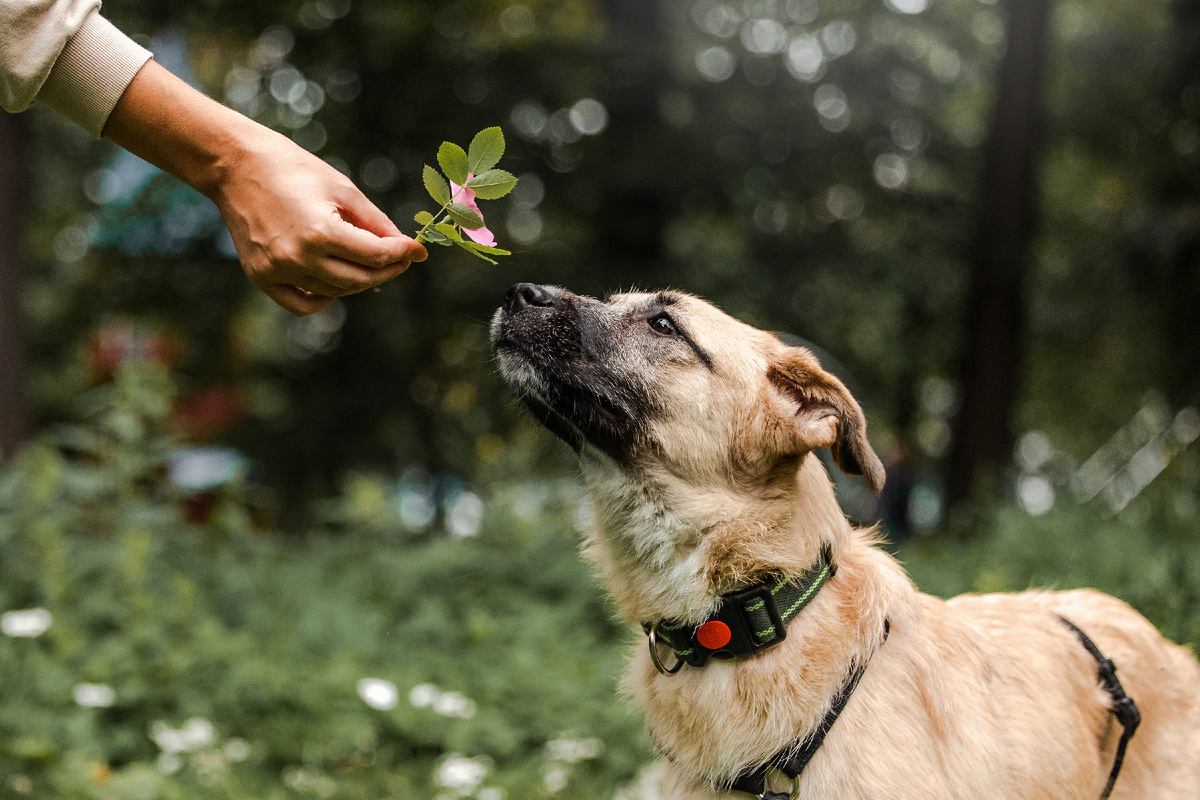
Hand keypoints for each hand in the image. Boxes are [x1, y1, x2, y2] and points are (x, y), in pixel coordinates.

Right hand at [211, 126, 426, 315]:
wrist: (235, 165)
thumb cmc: (293, 169)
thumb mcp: (342, 189)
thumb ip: (376, 222)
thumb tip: (407, 248)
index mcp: (321, 232)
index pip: (377, 256)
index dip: (403, 254)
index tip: (418, 250)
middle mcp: (298, 257)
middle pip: (360, 281)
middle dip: (387, 271)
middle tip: (401, 260)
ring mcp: (278, 271)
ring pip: (335, 292)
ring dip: (358, 280)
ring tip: (367, 261)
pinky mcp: (261, 277)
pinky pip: (302, 304)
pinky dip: (324, 298)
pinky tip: (334, 281)